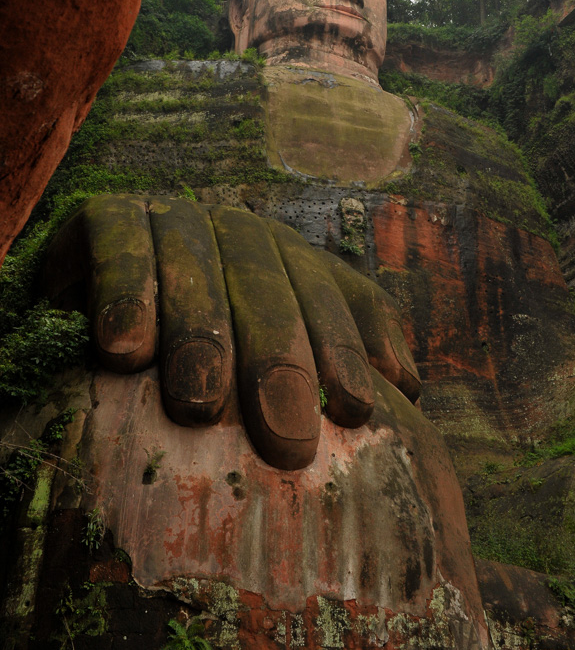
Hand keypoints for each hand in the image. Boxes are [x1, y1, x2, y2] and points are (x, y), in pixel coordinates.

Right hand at [44, 195, 419, 469]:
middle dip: (278, 356)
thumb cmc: (197, 348)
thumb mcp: (272, 352)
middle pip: (266, 281)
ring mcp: (171, 217)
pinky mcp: (106, 213)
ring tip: (199, 405)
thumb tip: (406, 384)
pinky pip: (118, 239)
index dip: (342, 346)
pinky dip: (124, 288)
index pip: (324, 292)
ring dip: (201, 330)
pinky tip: (124, 349)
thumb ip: (338, 352)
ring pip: (196, 261)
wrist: (94, 307)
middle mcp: (234, 231)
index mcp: (283, 258)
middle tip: (286, 436)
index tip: (353, 411)